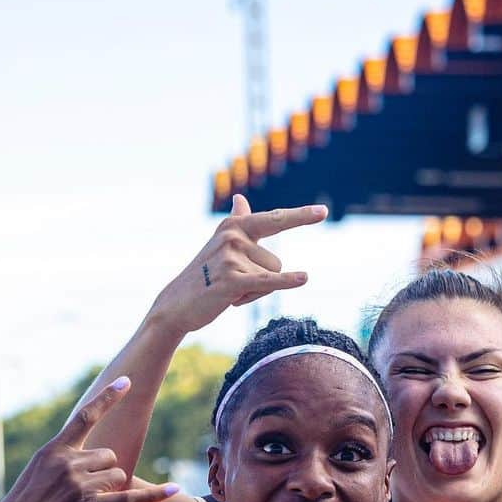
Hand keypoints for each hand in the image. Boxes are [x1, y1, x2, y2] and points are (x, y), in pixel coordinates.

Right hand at [0, 379, 178, 501]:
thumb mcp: (40, 470)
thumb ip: (66, 457)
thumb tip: (99, 456)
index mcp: (54, 450)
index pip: (86, 417)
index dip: (108, 398)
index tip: (126, 381)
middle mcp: (69, 463)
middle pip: (109, 455)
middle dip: (102, 471)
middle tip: (78, 490)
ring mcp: (80, 486)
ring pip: (117, 475)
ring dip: (108, 489)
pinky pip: (131, 497)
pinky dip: (155, 494)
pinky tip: (175, 488)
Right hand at [147, 193, 327, 335]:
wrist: (177, 303)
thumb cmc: (205, 274)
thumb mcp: (221, 243)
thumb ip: (238, 221)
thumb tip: (241, 198)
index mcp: (234, 224)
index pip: (275, 219)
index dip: (301, 216)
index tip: (323, 212)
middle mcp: (234, 235)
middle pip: (275, 262)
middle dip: (262, 280)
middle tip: (233, 284)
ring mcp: (232, 256)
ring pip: (270, 279)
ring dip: (254, 293)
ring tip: (228, 292)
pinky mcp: (232, 279)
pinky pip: (269, 281)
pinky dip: (287, 281)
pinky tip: (304, 278)